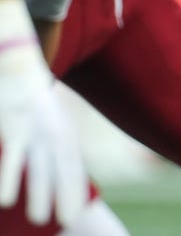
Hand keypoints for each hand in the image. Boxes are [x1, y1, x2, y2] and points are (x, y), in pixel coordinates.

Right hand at [0, 0, 87, 225]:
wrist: (16, 60)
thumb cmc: (30, 96)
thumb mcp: (49, 118)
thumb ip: (54, 141)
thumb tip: (60, 164)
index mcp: (63, 129)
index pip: (73, 165)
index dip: (74, 189)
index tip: (75, 213)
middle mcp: (53, 129)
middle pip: (61, 169)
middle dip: (63, 195)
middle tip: (66, 222)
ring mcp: (34, 128)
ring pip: (39, 167)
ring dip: (39, 193)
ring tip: (39, 220)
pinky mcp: (13, 125)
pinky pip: (12, 156)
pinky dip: (10, 177)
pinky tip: (7, 200)